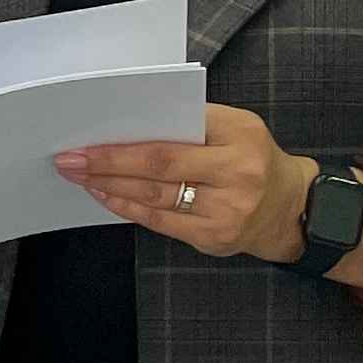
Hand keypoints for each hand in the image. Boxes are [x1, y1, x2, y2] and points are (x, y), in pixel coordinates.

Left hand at [57, 104, 312, 261]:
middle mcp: (238, 171)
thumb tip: (127, 125)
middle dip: (108, 162)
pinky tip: (105, 197)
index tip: (89, 134)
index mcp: (240, 133)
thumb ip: (191, 124)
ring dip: (110, 186)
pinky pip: (161, 222)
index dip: (128, 137)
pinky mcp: (216, 237)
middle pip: (160, 164)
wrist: (291, 208)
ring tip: (81, 177)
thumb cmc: (252, 159)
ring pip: (155, 196)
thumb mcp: (236, 128)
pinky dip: (128, 208)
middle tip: (70, 159)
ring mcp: (228, 209)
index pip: (176, 131)